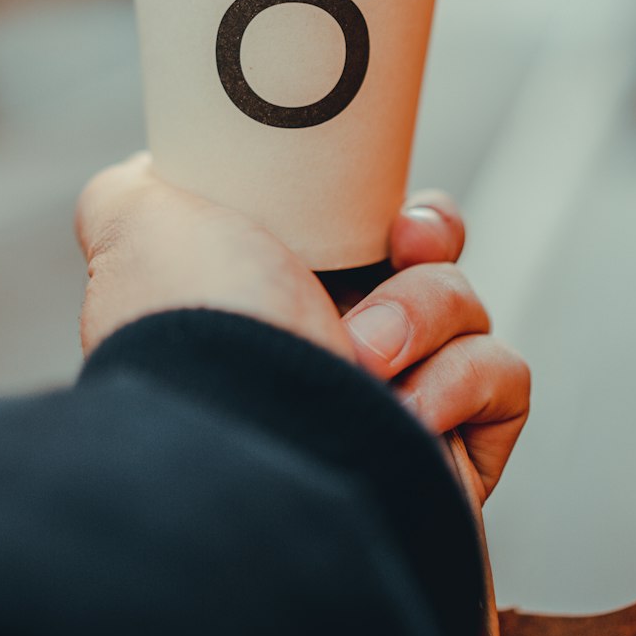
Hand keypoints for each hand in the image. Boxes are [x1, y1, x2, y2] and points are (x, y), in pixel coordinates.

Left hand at [75, 155, 529, 502]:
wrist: (250, 453)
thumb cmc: (196, 328)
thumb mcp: (137, 223)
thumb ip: (132, 190)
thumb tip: (142, 179)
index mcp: (274, 294)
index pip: (357, 226)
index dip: (382, 199)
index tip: (378, 193)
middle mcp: (332, 350)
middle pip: (426, 256)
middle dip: (427, 234)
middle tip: (404, 243)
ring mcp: (392, 405)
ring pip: (466, 307)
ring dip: (423, 314)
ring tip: (363, 355)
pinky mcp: (449, 455)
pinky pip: (503, 376)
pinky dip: (461, 382)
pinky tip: (404, 411)